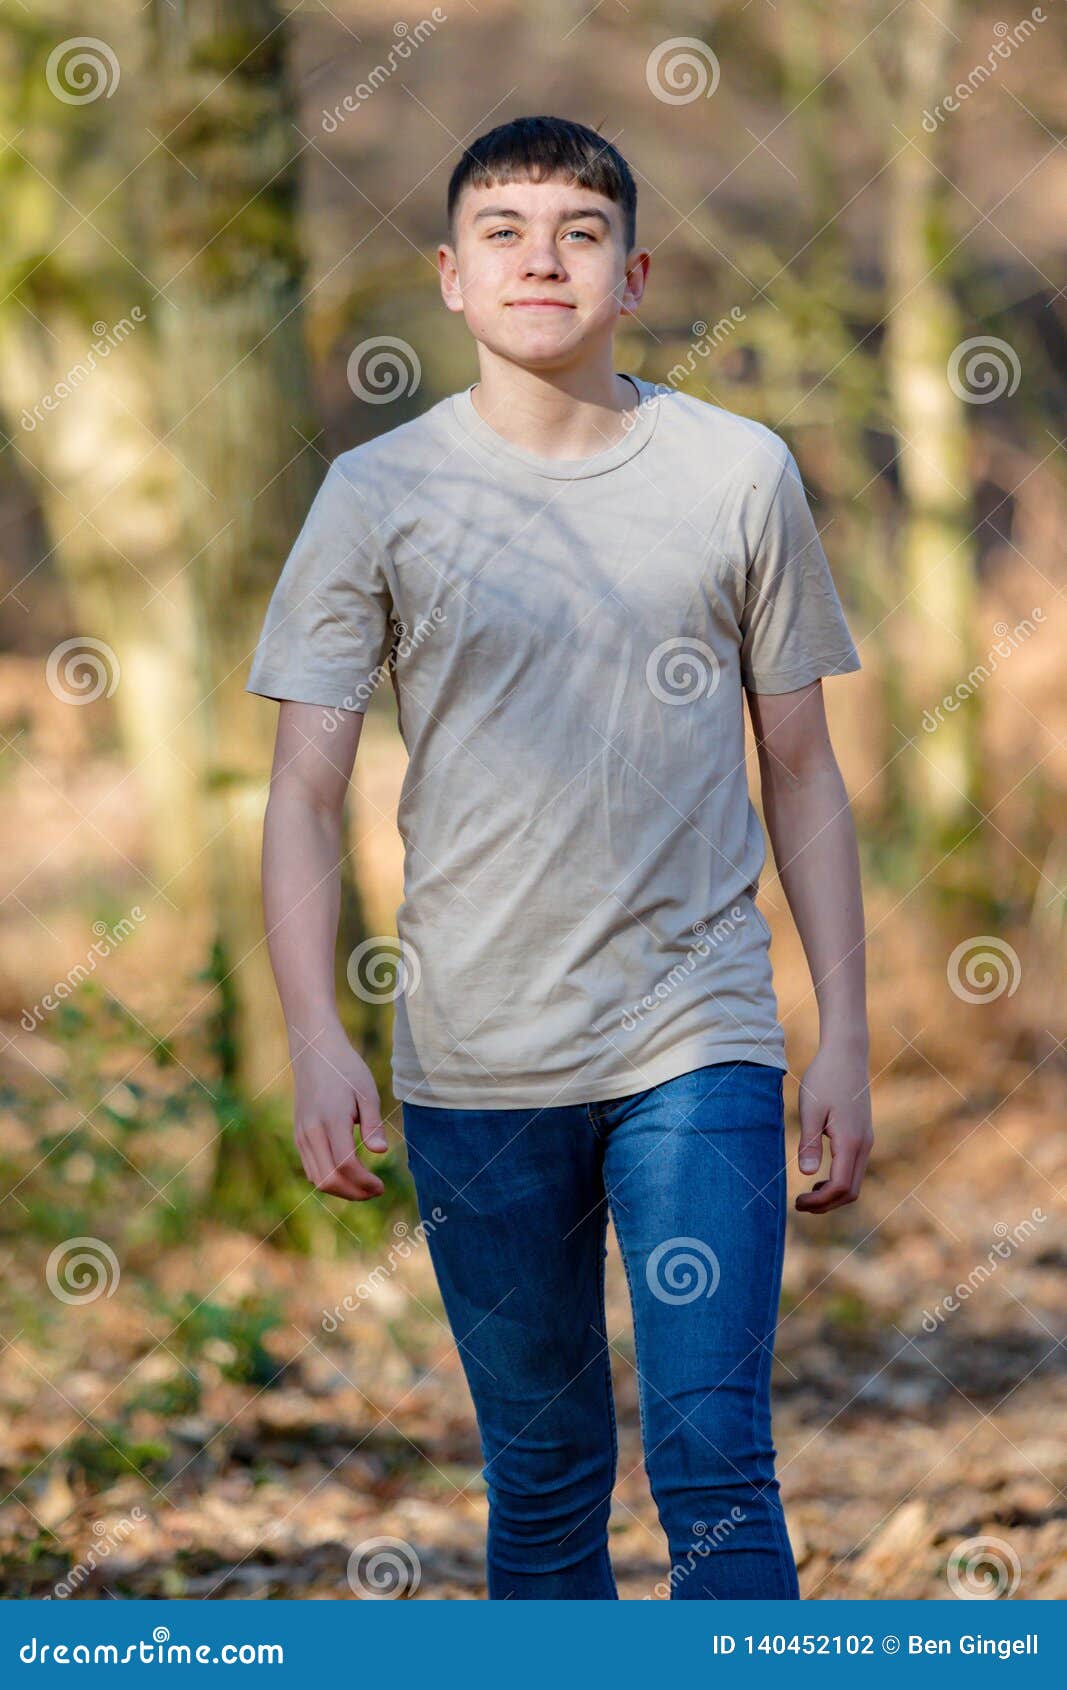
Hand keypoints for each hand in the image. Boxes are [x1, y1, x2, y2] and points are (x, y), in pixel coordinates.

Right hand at [290, 1026, 387, 1201]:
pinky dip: (330, 1179)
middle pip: (328, 1180)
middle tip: (376, 1191)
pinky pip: (311, 1169)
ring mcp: (301, 1136)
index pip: (346, 1165)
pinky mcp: (299, 1136)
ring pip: (317, 1179)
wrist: (314, 1052)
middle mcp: (311, 1132)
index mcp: (330, 1120)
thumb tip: (381, 1152)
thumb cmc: (345, 1069)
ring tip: (364, 1186)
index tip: (382, 1186)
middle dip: (354, 1193)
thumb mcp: (366, 1091)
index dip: (364, 1183)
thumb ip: (373, 1124)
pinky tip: (349, 1174)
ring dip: (342, 1189)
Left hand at [794, 1039, 872, 1213]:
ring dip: (833, 1194)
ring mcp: (866, 1140)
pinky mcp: (863, 1135)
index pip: (840, 1187)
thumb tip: (807, 1174)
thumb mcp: (810, 1109)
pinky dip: (839, 1180)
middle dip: (826, 1204)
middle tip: (800, 1204)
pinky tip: (820, 1176)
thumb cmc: (824, 1078)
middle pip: (851, 1191)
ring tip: (808, 1195)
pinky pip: (854, 1168)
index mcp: (850, 1141)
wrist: (846, 1054)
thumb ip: (810, 1142)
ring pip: (855, 1182)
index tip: (797, 1201)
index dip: (819, 1201)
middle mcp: (864, 1144)